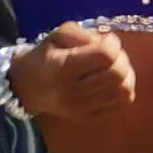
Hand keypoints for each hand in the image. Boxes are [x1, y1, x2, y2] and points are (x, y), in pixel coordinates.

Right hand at [8, 22, 135, 119]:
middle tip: (111, 54)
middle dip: (121, 58)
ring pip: (124, 90)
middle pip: (118, 73)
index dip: (112, 43)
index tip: (105, 40)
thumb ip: (85, 35)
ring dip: (126, 74)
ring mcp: (81, 108)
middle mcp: (73, 93)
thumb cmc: (45, 56)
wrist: (26, 88)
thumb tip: (110, 43)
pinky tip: (111, 81)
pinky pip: (121, 103)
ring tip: (114, 67)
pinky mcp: (87, 117)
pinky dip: (122, 89)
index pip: (106, 55)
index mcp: (63, 68)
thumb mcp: (58, 36)